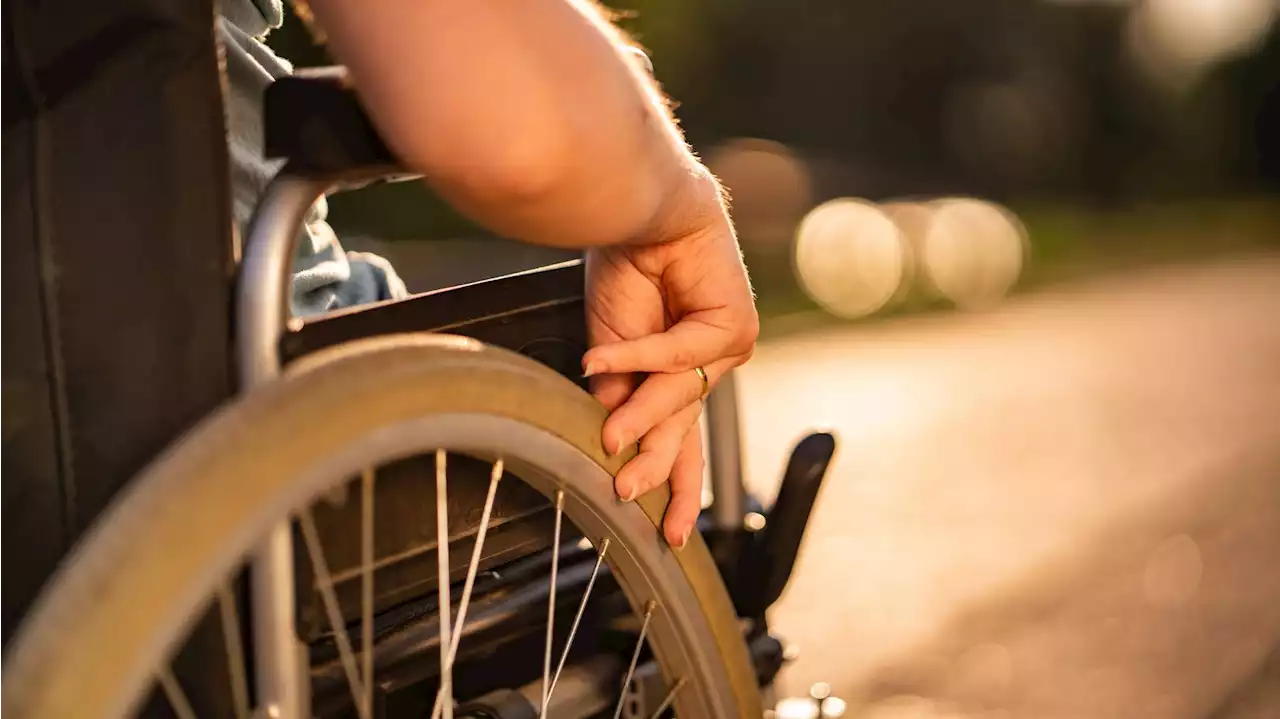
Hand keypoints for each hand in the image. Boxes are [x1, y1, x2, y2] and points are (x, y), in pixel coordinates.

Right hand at [582, 210, 757, 548]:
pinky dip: (637, 355)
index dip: (673, 484)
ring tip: (610, 439)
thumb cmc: (625, 268)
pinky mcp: (734, 325)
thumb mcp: (610, 344)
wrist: (640, 209)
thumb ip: (620, 392)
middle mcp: (706, 365)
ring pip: (680, 398)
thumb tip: (618, 438)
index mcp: (677, 374)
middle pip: (686, 431)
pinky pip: (679, 356)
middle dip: (661, 470)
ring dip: (641, 416)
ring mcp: (725, 347)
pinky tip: (598, 357)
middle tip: (636, 502)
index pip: (679, 439)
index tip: (668, 533)